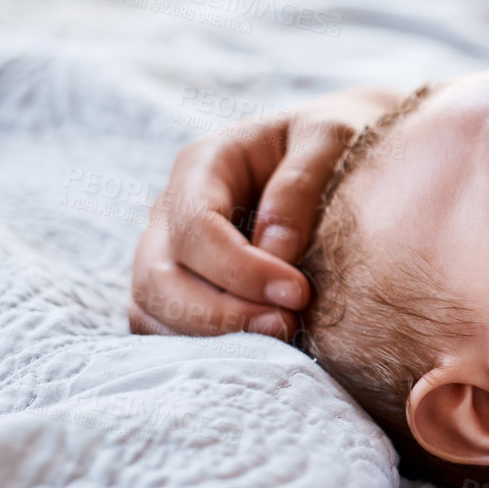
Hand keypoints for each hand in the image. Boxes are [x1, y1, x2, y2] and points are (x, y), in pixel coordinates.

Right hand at [128, 88, 401, 338]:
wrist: (336, 154)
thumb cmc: (335, 142)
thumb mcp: (330, 137)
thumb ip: (301, 183)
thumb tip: (276, 251)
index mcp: (202, 164)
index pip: (194, 227)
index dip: (239, 269)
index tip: (298, 293)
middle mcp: (172, 210)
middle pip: (157, 277)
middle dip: (219, 314)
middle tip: (288, 326)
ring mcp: (168, 251)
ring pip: (152, 310)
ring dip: (210, 338)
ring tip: (282, 340)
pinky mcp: (182, 286)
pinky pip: (166, 329)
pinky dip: (204, 348)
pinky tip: (261, 350)